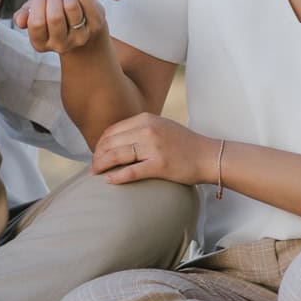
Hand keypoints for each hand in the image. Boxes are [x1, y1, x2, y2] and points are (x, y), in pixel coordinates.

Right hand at [12, 0, 104, 53]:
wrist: (81, 27)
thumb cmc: (53, 18)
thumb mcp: (36, 16)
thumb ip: (24, 16)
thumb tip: (19, 20)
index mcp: (41, 44)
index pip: (36, 23)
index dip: (37, 4)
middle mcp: (61, 45)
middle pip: (55, 16)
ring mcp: (80, 37)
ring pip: (71, 6)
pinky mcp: (96, 26)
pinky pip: (86, 1)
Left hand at [93, 112, 218, 188]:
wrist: (208, 155)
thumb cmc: (184, 144)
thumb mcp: (160, 126)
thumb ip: (140, 129)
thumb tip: (116, 140)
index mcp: (146, 119)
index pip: (112, 130)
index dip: (100, 143)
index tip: (96, 154)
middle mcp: (148, 130)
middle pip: (111, 142)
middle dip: (97, 155)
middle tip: (92, 166)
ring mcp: (154, 147)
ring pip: (117, 155)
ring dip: (102, 165)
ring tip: (95, 173)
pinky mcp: (160, 165)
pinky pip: (132, 171)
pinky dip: (117, 177)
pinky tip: (109, 181)